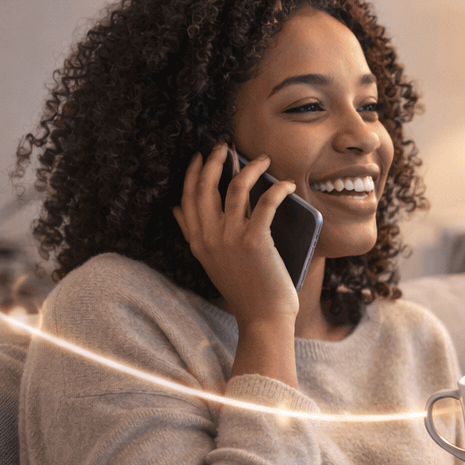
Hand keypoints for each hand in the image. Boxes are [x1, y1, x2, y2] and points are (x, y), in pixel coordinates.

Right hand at [172, 143, 299, 326]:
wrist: (263, 318)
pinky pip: (264, 203)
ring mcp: (230, 238)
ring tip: (261, 159)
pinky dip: (277, 190)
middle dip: (213, 161)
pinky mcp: (255, 240)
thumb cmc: (246, 291)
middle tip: (224, 147)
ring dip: (248, 168)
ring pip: (234, 188)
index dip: (191, 173)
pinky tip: (286, 184)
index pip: (187, 198)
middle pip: (205, 187)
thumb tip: (178, 210)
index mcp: (197, 242)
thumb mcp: (210, 263)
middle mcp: (209, 237)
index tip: (198, 156)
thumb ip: (196, 236)